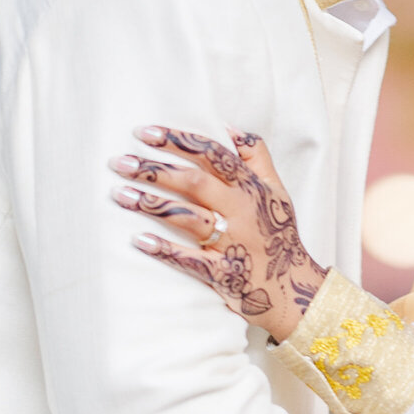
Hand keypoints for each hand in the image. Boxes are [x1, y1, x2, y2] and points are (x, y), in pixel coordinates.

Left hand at [110, 128, 327, 343]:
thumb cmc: (278, 234)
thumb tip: (230, 126)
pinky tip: (139, 239)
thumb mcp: (276, 190)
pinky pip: (191, 261)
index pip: (212, 155)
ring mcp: (232, 243)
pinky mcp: (224, 274)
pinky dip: (165, 250)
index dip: (178, 141)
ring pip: (188, 218)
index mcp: (250, 187)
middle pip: (194, 183)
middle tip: (120, 162)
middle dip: (154, 170)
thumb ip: (257, 155)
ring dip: (152, 205)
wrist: (293, 287)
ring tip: (119, 194)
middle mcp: (241, 211)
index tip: (144, 132)